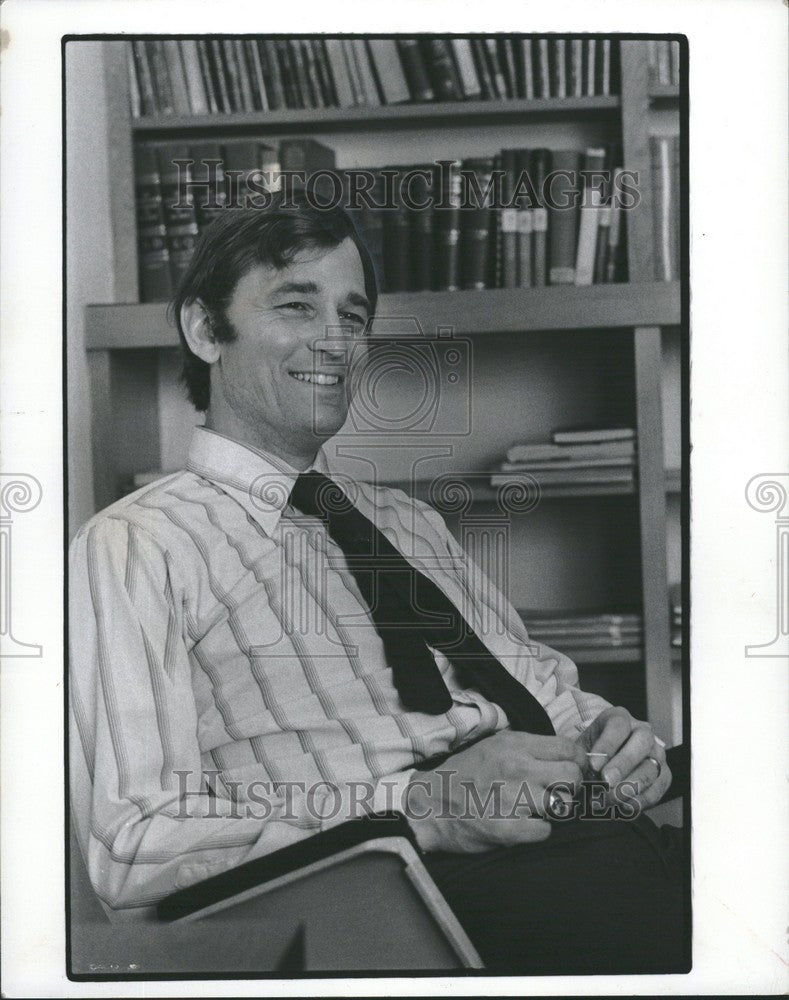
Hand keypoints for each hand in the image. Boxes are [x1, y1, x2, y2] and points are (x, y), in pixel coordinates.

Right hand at [404, 731, 586, 852]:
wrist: (430, 805)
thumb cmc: (465, 775)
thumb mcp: (495, 746)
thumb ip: (528, 748)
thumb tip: (566, 756)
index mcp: (515, 745)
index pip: (568, 749)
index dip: (577, 762)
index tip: (572, 771)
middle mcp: (517, 767)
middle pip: (573, 776)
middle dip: (570, 788)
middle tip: (556, 793)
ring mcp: (513, 797)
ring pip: (563, 804)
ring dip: (555, 811)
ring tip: (537, 810)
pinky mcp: (508, 827)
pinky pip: (545, 831)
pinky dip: (538, 831)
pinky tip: (525, 826)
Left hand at [577, 706, 671, 809]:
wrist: (602, 764)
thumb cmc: (591, 754)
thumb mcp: (582, 748)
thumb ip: (583, 757)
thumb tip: (583, 774)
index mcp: (620, 718)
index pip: (618, 726)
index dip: (606, 745)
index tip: (593, 765)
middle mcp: (642, 732)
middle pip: (641, 742)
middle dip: (623, 764)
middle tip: (606, 782)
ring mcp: (656, 753)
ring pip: (651, 768)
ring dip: (629, 787)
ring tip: (608, 799)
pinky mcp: (664, 775)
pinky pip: (658, 788)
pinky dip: (640, 800)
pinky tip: (623, 807)